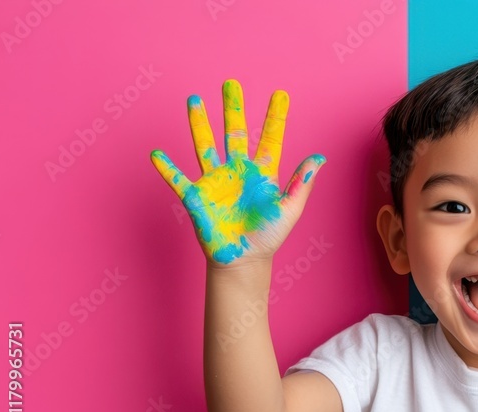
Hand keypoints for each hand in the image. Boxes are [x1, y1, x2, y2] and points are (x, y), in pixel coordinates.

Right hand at [151, 79, 324, 265]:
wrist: (245, 261)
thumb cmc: (268, 237)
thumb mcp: (290, 209)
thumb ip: (302, 183)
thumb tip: (320, 158)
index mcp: (262, 173)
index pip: (269, 139)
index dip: (275, 118)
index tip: (281, 95)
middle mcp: (238, 171)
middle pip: (234, 132)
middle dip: (232, 108)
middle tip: (231, 83)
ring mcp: (216, 182)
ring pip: (205, 146)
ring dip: (199, 124)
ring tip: (194, 100)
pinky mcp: (197, 198)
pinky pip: (179, 180)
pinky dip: (168, 169)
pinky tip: (157, 154)